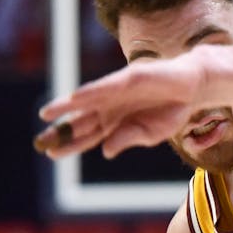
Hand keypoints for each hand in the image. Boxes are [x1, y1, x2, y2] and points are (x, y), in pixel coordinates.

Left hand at [37, 52, 209, 159]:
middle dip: (60, 130)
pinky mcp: (128, 78)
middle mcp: (110, 107)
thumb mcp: (151, 133)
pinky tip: (75, 98)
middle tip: (40, 141)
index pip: (86, 136)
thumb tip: (105, 151)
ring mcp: (116, 92)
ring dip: (66, 106)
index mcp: (115, 123)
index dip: (69, 144)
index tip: (51, 154)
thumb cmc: (172, 110)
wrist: (192, 86)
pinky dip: (90, 92)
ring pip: (86, 101)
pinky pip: (106, 87)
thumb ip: (127, 139)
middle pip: (80, 120)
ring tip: (47, 114)